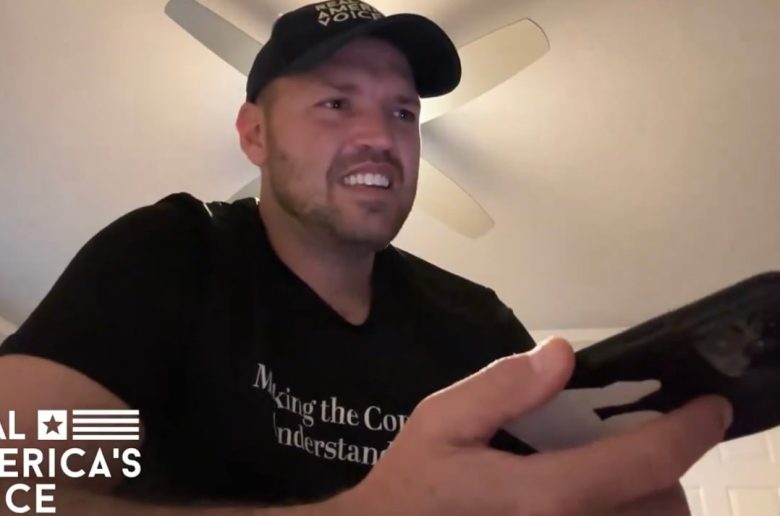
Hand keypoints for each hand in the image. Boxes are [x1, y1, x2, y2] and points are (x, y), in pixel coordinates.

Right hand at [337, 338, 731, 515]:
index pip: (641, 464)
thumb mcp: (442, 422)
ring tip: (617, 472)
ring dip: (652, 499)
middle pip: (662, 507)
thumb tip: (561, 355)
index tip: (709, 407)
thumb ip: (501, 387)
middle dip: (664, 467)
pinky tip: (597, 500)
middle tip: (638, 436)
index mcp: (541, 498)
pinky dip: (629, 515)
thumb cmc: (414, 487)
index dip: (687, 431)